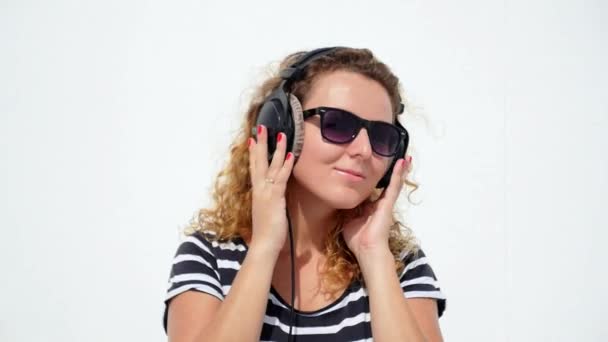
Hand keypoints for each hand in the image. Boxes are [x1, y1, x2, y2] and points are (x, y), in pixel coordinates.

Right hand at [248, 124, 295, 255]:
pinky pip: (281, 177)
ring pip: (271, 166)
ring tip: (280, 134)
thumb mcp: (268, 214)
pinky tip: (290, 154)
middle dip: (260, 144)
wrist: (264, 245)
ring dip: (276, 149)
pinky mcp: (274, 197)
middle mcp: (259, 189)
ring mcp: (266, 192)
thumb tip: (274, 202)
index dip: (254, 154)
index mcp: (257, 193)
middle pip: (259, 162)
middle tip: (260, 127)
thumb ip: (271, 205)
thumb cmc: (267, 234)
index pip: (255, 168)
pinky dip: (286, 165)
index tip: (252, 140)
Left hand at [342, 156, 411, 259]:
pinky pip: (394, 186)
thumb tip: (341, 199)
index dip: (374, 180)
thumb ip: (347, 209)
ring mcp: (385, 203)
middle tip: (399, 159)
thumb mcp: (347, 220)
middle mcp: (379, 204)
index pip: (372, 190)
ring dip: (400, 171)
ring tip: (406, 158)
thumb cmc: (357, 239)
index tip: (375, 169)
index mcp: (370, 207)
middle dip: (392, 173)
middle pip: (386, 184)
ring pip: (394, 183)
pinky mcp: (388, 203)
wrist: (366, 249)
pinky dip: (398, 174)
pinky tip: (403, 163)